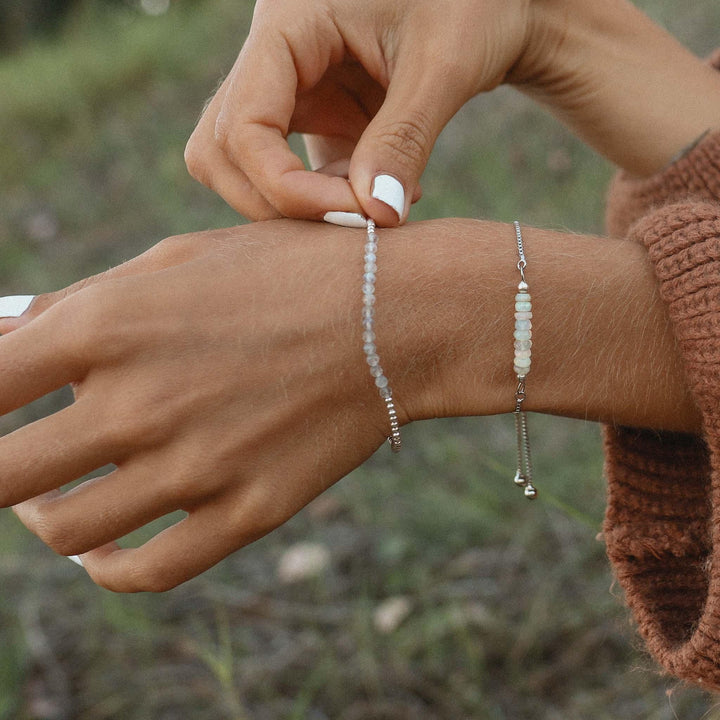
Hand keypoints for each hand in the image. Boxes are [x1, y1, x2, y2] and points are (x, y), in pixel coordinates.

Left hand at [0, 221, 416, 590]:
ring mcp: (198, 465)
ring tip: (46, 503)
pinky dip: (106, 571)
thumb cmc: (285, 272)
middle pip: (0, 478)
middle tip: (10, 464)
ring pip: (68, 531)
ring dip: (41, 520)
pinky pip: (147, 571)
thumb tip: (5, 332)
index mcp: (110, 325)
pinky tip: (103, 553)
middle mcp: (142, 402)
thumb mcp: (179, 259)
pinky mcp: (248, 510)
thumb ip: (84, 301)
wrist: (395, 314)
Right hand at [186, 0, 719, 219]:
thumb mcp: (444, 65)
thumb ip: (404, 139)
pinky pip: (292, 176)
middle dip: (275, 201)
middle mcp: (274, 58)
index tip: (355, 213)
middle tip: (352, 219)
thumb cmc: (474, 8)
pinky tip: (383, 191)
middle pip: (220, 152)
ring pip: (244, 168)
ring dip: (297, 205)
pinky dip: (326, 200)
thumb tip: (377, 217)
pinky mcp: (315, 119)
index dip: (284, 186)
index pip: (242, 125)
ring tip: (373, 200)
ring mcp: (290, 91)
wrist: (497, 8)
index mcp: (288, 23)